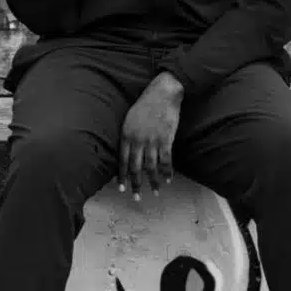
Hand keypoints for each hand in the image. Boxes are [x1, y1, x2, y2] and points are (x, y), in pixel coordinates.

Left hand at [118, 74, 183, 200]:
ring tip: (156, 192)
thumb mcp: (129, 118)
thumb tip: (127, 151)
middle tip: (136, 198)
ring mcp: (152, 141)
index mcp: (126, 135)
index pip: (122, 161)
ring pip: (151, 167)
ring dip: (153, 182)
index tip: (121, 188)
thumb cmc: (145, 104)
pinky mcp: (166, 139)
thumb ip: (128, 135)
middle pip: (135, 168)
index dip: (122, 176)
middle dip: (136, 184)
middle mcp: (138, 140)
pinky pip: (166, 160)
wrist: (162, 93)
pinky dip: (168, 172)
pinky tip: (169, 179)